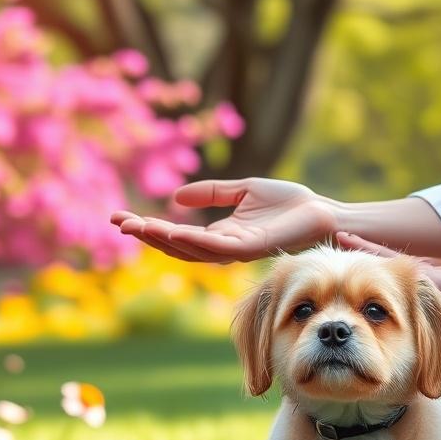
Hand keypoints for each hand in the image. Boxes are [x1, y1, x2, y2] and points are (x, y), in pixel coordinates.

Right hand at [110, 178, 335, 262]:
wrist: (323, 215)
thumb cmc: (290, 204)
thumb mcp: (243, 190)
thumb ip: (212, 193)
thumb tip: (176, 197)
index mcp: (220, 234)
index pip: (177, 234)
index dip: (148, 227)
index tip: (120, 217)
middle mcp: (223, 247)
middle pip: (176, 245)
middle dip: (146, 234)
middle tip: (117, 222)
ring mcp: (235, 250)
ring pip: (190, 248)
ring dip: (161, 238)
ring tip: (136, 226)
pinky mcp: (250, 247)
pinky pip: (214, 247)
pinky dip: (191, 240)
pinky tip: (170, 231)